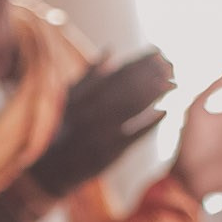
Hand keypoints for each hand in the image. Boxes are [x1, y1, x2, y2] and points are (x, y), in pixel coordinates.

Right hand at [31, 51, 173, 199]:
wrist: (49, 171)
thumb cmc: (60, 130)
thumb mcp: (68, 99)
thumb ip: (89, 75)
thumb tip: (111, 50)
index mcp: (80, 97)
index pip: (115, 74)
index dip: (139, 62)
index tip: (158, 53)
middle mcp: (89, 113)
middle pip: (126, 88)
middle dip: (150, 75)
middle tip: (171, 65)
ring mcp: (98, 134)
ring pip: (130, 109)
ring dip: (154, 94)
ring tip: (173, 83)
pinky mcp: (107, 154)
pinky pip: (132, 136)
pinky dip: (148, 124)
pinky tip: (164, 112)